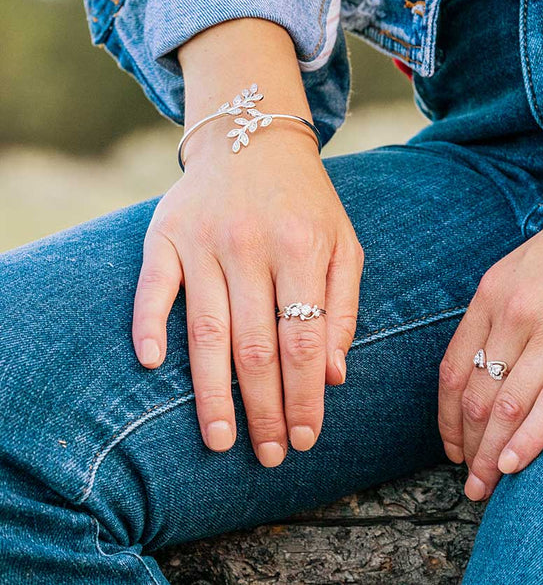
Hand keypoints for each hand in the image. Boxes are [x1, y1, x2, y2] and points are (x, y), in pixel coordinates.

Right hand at [130, 19, 363, 465]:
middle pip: (255, 345)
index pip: (304, 339)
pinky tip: (151, 365)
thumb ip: (343, 306)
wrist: (254, 139)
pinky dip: (147, 324)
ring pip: (206, 330)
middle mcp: (250, 245)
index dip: (304, 395)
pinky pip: (152, 286)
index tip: (304, 437)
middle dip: (263, 408)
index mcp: (302, 247)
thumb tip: (335, 376)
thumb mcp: (343, 243)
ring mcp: (203, 239)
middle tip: (267, 454)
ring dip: (212, 392)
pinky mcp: (165, 233)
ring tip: (221, 440)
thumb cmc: (306, 201)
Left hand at [438, 115, 542, 500]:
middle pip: (476, 393)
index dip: (446, 416)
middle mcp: (515, 311)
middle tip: (465, 481)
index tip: (449, 445)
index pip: (453, 368)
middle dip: (465, 444)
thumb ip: (503, 310)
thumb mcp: (527, 267)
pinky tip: (516, 465)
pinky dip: (531, 439)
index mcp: (492, 293)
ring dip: (491, 452)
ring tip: (484, 488)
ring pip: (509, 403)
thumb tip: (490, 361)